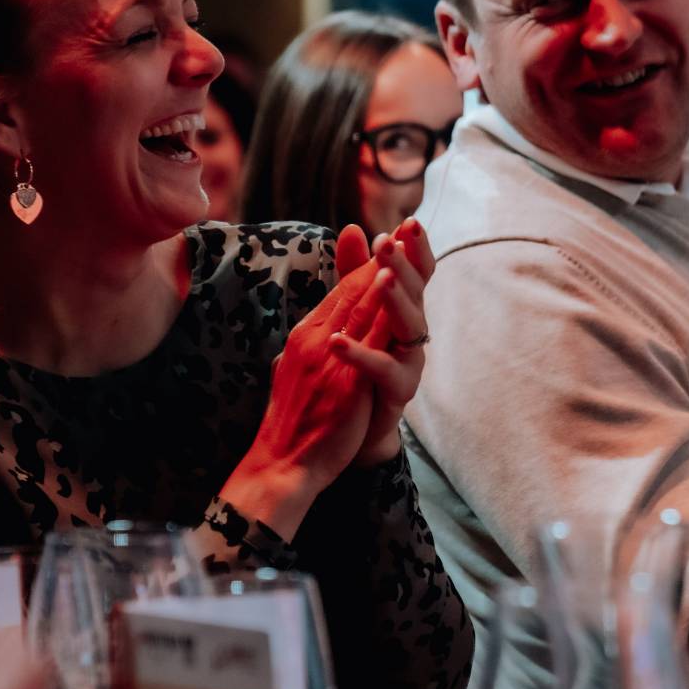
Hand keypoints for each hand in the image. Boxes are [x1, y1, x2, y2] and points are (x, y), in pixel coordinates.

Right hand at [223, 239, 393, 532]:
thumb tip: (324, 331)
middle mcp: (313, 339)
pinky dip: (377, 311)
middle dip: (381, 256)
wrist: (281, 462)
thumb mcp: (298, 372)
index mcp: (306, 336)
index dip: (368, 263)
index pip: (341, 292)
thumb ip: (313, 345)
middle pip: (351, 290)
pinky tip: (392, 290)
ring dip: (381, 272)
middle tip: (407, 226)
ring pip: (357, 306)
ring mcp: (325, 357)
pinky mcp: (340, 380)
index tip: (391, 239)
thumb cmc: (292, 422)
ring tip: (401, 243)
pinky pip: (363, 339)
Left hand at [331, 218, 435, 465]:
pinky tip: (337, 342)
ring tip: (382, 280)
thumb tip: (354, 227)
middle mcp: (411, 330)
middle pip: (415, 292)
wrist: (355, 424)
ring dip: (394, 301)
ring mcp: (408, 360)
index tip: (409, 222)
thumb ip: (354, 272)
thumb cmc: (360, 362)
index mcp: (401, 307)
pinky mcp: (397, 390)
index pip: (414, 271)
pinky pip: (382, 370)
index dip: (414, 248)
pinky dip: (360, 356)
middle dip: (403, 266)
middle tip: (390, 244)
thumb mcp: (353, 311)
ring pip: (408, 326)